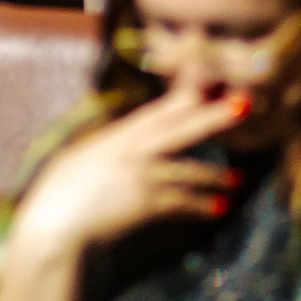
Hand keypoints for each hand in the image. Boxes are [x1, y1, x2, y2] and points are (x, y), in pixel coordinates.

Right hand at [9, 85, 249, 260]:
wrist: (56, 222)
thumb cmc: (62, 190)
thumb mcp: (83, 155)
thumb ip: (110, 144)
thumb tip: (127, 138)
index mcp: (120, 135)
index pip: (160, 109)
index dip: (187, 92)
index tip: (210, 78)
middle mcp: (135, 150)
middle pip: (182, 128)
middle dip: (214, 116)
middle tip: (244, 106)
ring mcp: (144, 177)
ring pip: (191, 171)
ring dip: (216, 177)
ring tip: (236, 180)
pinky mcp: (148, 205)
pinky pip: (184, 203)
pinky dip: (203, 206)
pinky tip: (219, 208)